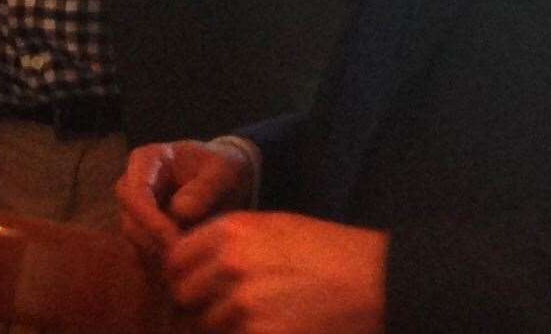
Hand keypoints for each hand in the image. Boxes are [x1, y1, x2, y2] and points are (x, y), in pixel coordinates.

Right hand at [116, 139, 256, 257]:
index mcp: (146, 161)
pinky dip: (160, 269)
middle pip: (129, 222)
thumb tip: (179, 211)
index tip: (173, 239)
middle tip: (184, 260)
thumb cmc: (224, 170)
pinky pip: (143, 258)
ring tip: (189, 267)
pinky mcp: (141, 235)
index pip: (134, 193)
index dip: (149, 220)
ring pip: (134, 244)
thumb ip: (206, 187)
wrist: (224, 182)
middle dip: (153, 245)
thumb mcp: (224, 171)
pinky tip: (185, 273)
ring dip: (158, 260)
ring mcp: (133, 212)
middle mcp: (131, 186)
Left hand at [164, 212, 386, 333]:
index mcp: (230, 231)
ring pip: (208, 326)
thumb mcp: (275, 227)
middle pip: (184, 296)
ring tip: (262, 316)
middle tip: (230, 308)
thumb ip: (228, 241)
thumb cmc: (328, 252)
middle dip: (200, 305)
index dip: (184, 276)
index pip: (175, 260)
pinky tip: (276, 326)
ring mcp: (243, 304)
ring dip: (226, 327)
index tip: (197, 286)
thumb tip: (191, 263)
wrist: (375, 280)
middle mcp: (229, 264)